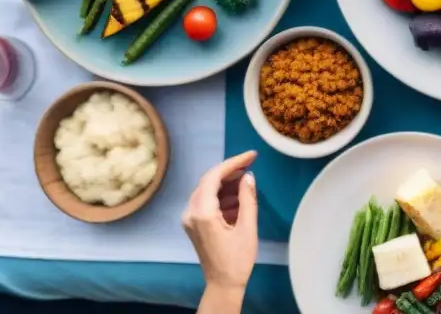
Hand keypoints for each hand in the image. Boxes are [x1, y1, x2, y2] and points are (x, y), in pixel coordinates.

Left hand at [182, 151, 258, 295]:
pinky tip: (237, 196)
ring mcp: (189, 218)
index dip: (233, 163)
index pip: (214, 177)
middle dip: (229, 170)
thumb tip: (248, 176)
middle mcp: (190, 212)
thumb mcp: (248, 227)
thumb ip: (247, 199)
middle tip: (251, 163)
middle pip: (208, 181)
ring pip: (206, 189)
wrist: (223, 285)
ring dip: (226, 182)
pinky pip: (205, 200)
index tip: (251, 156)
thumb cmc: (237, 260)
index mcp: (202, 213)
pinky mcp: (193, 223)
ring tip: (247, 179)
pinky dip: (221, 195)